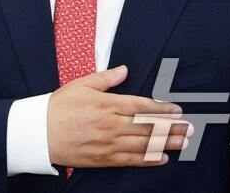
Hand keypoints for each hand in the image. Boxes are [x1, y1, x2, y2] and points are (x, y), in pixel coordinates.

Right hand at [47, 66, 189, 168]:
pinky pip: (131, 160)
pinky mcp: (103, 159)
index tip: (177, 109)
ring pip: (143, 144)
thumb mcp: (80, 85)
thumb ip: (105, 78)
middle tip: (189, 128)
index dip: (161, 108)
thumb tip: (124, 70)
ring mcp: (108, 143)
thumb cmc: (58, 107)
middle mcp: (110, 124)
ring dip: (166, 143)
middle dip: (171, 126)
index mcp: (106, 104)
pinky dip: (148, 160)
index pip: (141, 106)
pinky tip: (162, 158)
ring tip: (183, 142)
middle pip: (147, 126)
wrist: (39, 133)